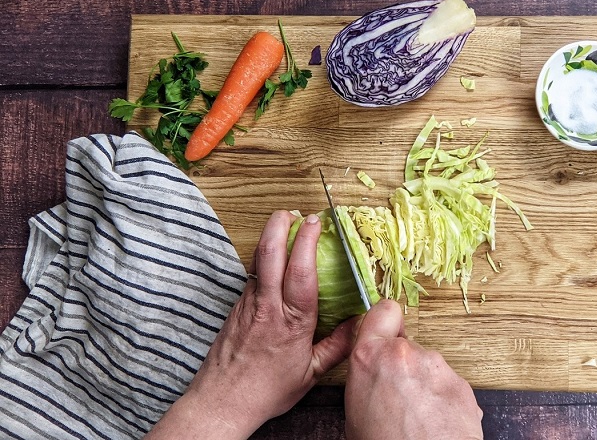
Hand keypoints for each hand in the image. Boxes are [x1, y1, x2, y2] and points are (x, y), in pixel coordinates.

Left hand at [146, 210, 356, 438]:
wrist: (222, 401)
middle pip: (269, 252)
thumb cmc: (266, 391)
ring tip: (285, 224)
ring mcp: (248, 304)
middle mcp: (268, 306)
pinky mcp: (236, 307)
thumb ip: (338, 346)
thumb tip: (359, 326)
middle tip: (294, 211)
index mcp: (293, 322)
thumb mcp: (311, 373)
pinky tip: (273, 257)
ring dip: (270, 236)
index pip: (301, 271)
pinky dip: (263, 258)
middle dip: (280, 224)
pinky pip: (251, 274)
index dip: (308, 241)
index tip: (316, 222)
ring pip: (257, 259)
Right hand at [345, 299, 483, 439]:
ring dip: (424, 384)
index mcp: (370, 358)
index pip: (382, 311)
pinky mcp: (462, 384)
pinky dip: (443, 399)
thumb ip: (368, 378)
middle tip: (398, 396)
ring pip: (427, 366)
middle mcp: (404, 354)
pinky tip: (436, 422)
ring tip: (418, 416)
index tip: (385, 332)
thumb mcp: (356, 411)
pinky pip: (447, 384)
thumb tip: (376, 375)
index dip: (384, 321)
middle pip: (405, 345)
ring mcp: (436, 367)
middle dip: (403, 365)